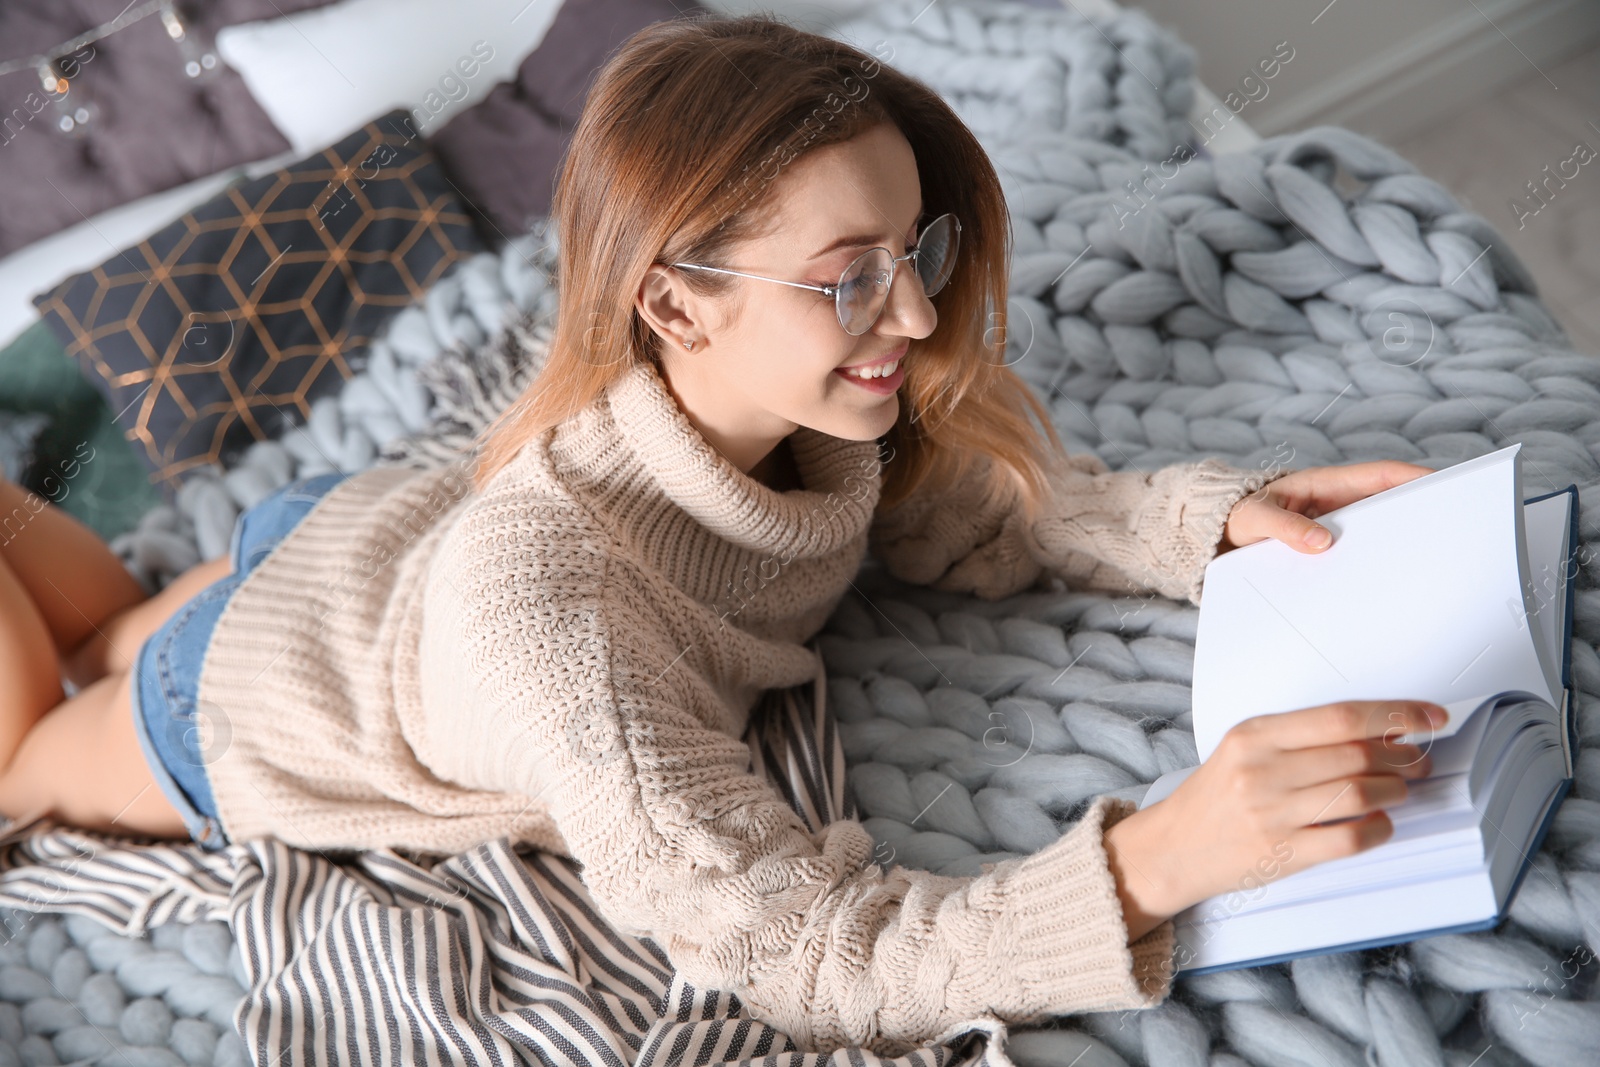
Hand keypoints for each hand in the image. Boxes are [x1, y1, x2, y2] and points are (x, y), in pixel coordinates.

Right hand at [1101, 699, 1446, 939]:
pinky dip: (1378, 830)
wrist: (1173, 848)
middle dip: (1401, 756)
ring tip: (1397, 791)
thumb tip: (1380, 731)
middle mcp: (1262, 771)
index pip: (1340, 717)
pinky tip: (1380, 824)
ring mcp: (1272, 814)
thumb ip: (1301, 738)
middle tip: (1415, 760)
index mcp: (1254, 735)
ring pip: (1359, 794)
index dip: (1396, 714)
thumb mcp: (1244, 750)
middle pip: (1356, 754)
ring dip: (1394, 792)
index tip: (1429, 716)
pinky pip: (1350, 838)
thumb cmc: (1215, 797)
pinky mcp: (1282, 853)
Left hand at [1219, 460, 1431, 553]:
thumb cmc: (1234, 518)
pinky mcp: (1328, 552)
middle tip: (1452, 531)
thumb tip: (1322, 542)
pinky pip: (1359, 555)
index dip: (1414, 476)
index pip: (1380, 475)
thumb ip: (1283, 527)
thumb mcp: (1253, 518)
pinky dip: (1374, 565)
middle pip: (1389, 505)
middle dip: (1420, 513)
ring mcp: (1336, 528)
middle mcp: (1337, 505)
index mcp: (1326, 485)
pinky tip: (1388, 585)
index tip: (1444, 484)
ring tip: (1430, 563)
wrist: (1216, 539)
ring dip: (1400, 543)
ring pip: (1377, 532)